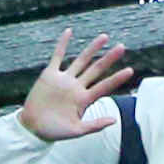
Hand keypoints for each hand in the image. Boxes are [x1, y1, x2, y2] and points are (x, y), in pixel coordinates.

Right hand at [18, 27, 134, 141]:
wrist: (32, 127)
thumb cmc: (54, 131)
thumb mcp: (76, 131)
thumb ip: (94, 126)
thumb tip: (114, 120)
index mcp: (84, 100)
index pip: (104, 86)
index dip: (117, 78)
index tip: (130, 70)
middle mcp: (76, 87)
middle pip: (96, 69)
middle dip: (109, 58)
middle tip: (122, 47)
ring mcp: (64, 79)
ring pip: (81, 60)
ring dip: (92, 48)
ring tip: (104, 37)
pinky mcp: (50, 75)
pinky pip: (57, 56)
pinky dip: (63, 44)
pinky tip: (69, 31)